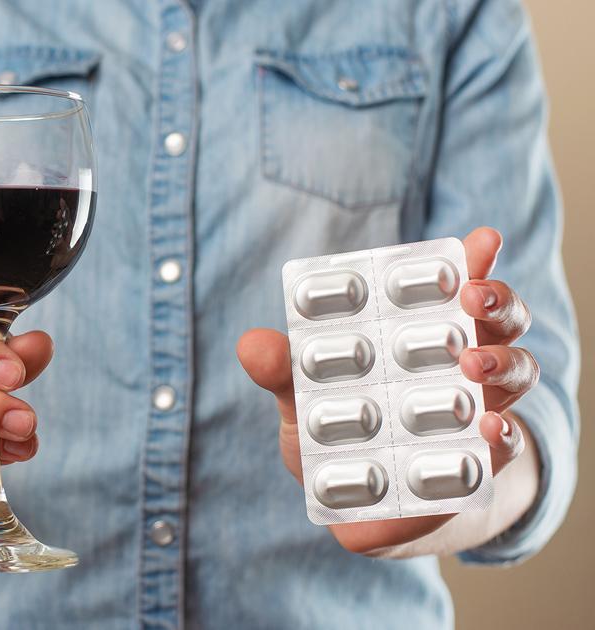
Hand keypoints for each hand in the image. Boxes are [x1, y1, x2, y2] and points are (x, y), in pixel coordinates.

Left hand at [237, 227, 538, 553]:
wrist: (365, 512)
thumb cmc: (338, 440)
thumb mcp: (302, 403)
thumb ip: (282, 372)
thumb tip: (252, 344)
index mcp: (421, 334)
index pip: (455, 286)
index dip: (471, 260)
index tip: (480, 239)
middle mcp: (461, 363)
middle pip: (499, 318)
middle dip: (493, 299)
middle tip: (472, 296)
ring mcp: (479, 409)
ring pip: (515, 370)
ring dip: (500, 361)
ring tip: (473, 361)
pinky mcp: (482, 462)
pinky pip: (509, 440)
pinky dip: (503, 432)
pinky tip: (489, 427)